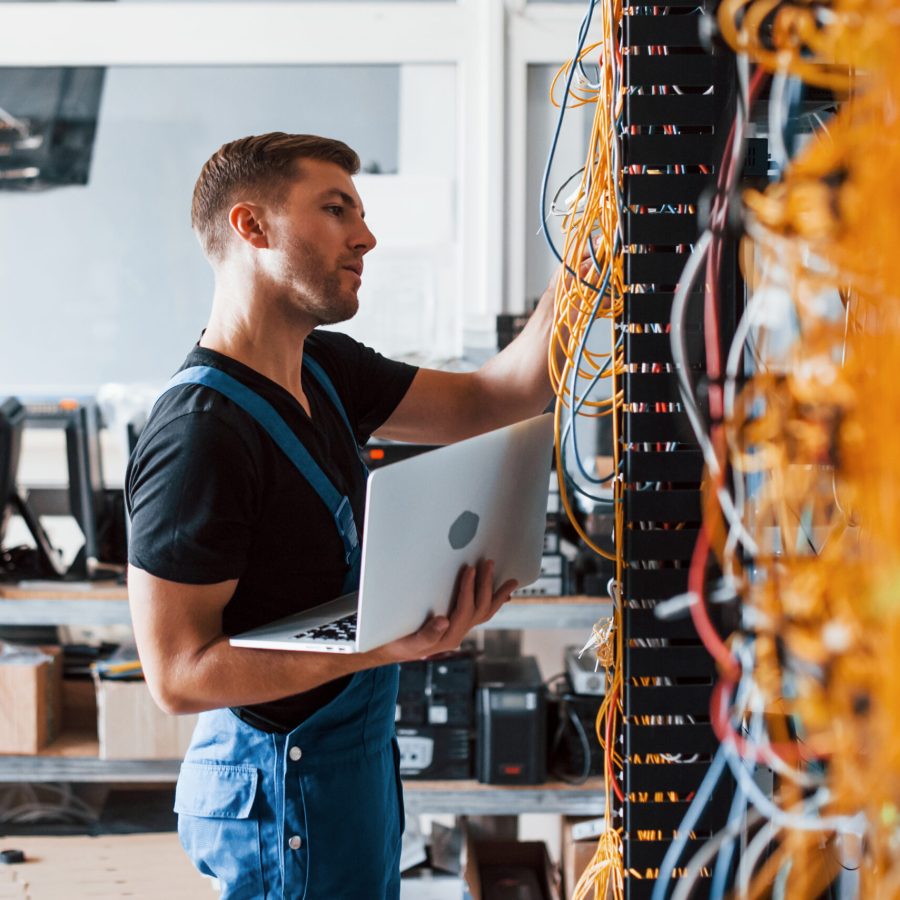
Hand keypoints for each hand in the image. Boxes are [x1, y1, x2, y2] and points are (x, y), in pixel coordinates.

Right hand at [368, 560, 516, 663]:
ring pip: (485, 612)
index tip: (469, 569)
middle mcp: (458, 633)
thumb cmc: (398, 644)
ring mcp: (460, 629)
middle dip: (486, 585)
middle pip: (480, 609)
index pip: (464, 610)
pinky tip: (501, 595)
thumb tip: (444, 620)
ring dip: (497, 594)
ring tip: (510, 581)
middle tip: (488, 563)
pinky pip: (481, 613)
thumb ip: (427, 634)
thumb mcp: (409, 641)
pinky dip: (493, 602)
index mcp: (449, 636)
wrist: (392, 650)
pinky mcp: (458, 624)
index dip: (469, 588)